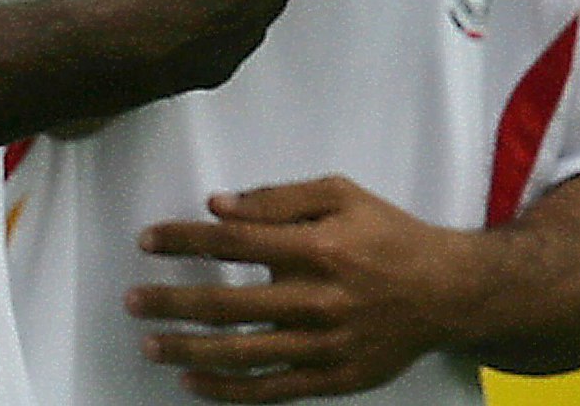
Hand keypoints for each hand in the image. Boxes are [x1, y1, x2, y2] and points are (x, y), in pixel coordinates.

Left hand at [128, 175, 455, 400]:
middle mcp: (318, 299)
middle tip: (132, 300)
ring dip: (188, 349)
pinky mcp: (334, 379)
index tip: (147, 241)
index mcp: (318, 246)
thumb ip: (278, 198)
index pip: (233, 243)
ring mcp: (325, 346)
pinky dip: (227, 390)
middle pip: (228, 304)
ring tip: (149, 343)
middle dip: (172, 302)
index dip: (184, 241)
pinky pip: (271, 390)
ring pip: (243, 353)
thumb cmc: (388, 234)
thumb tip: (219, 206)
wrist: (448, 291)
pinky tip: (192, 381)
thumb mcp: (340, 193)